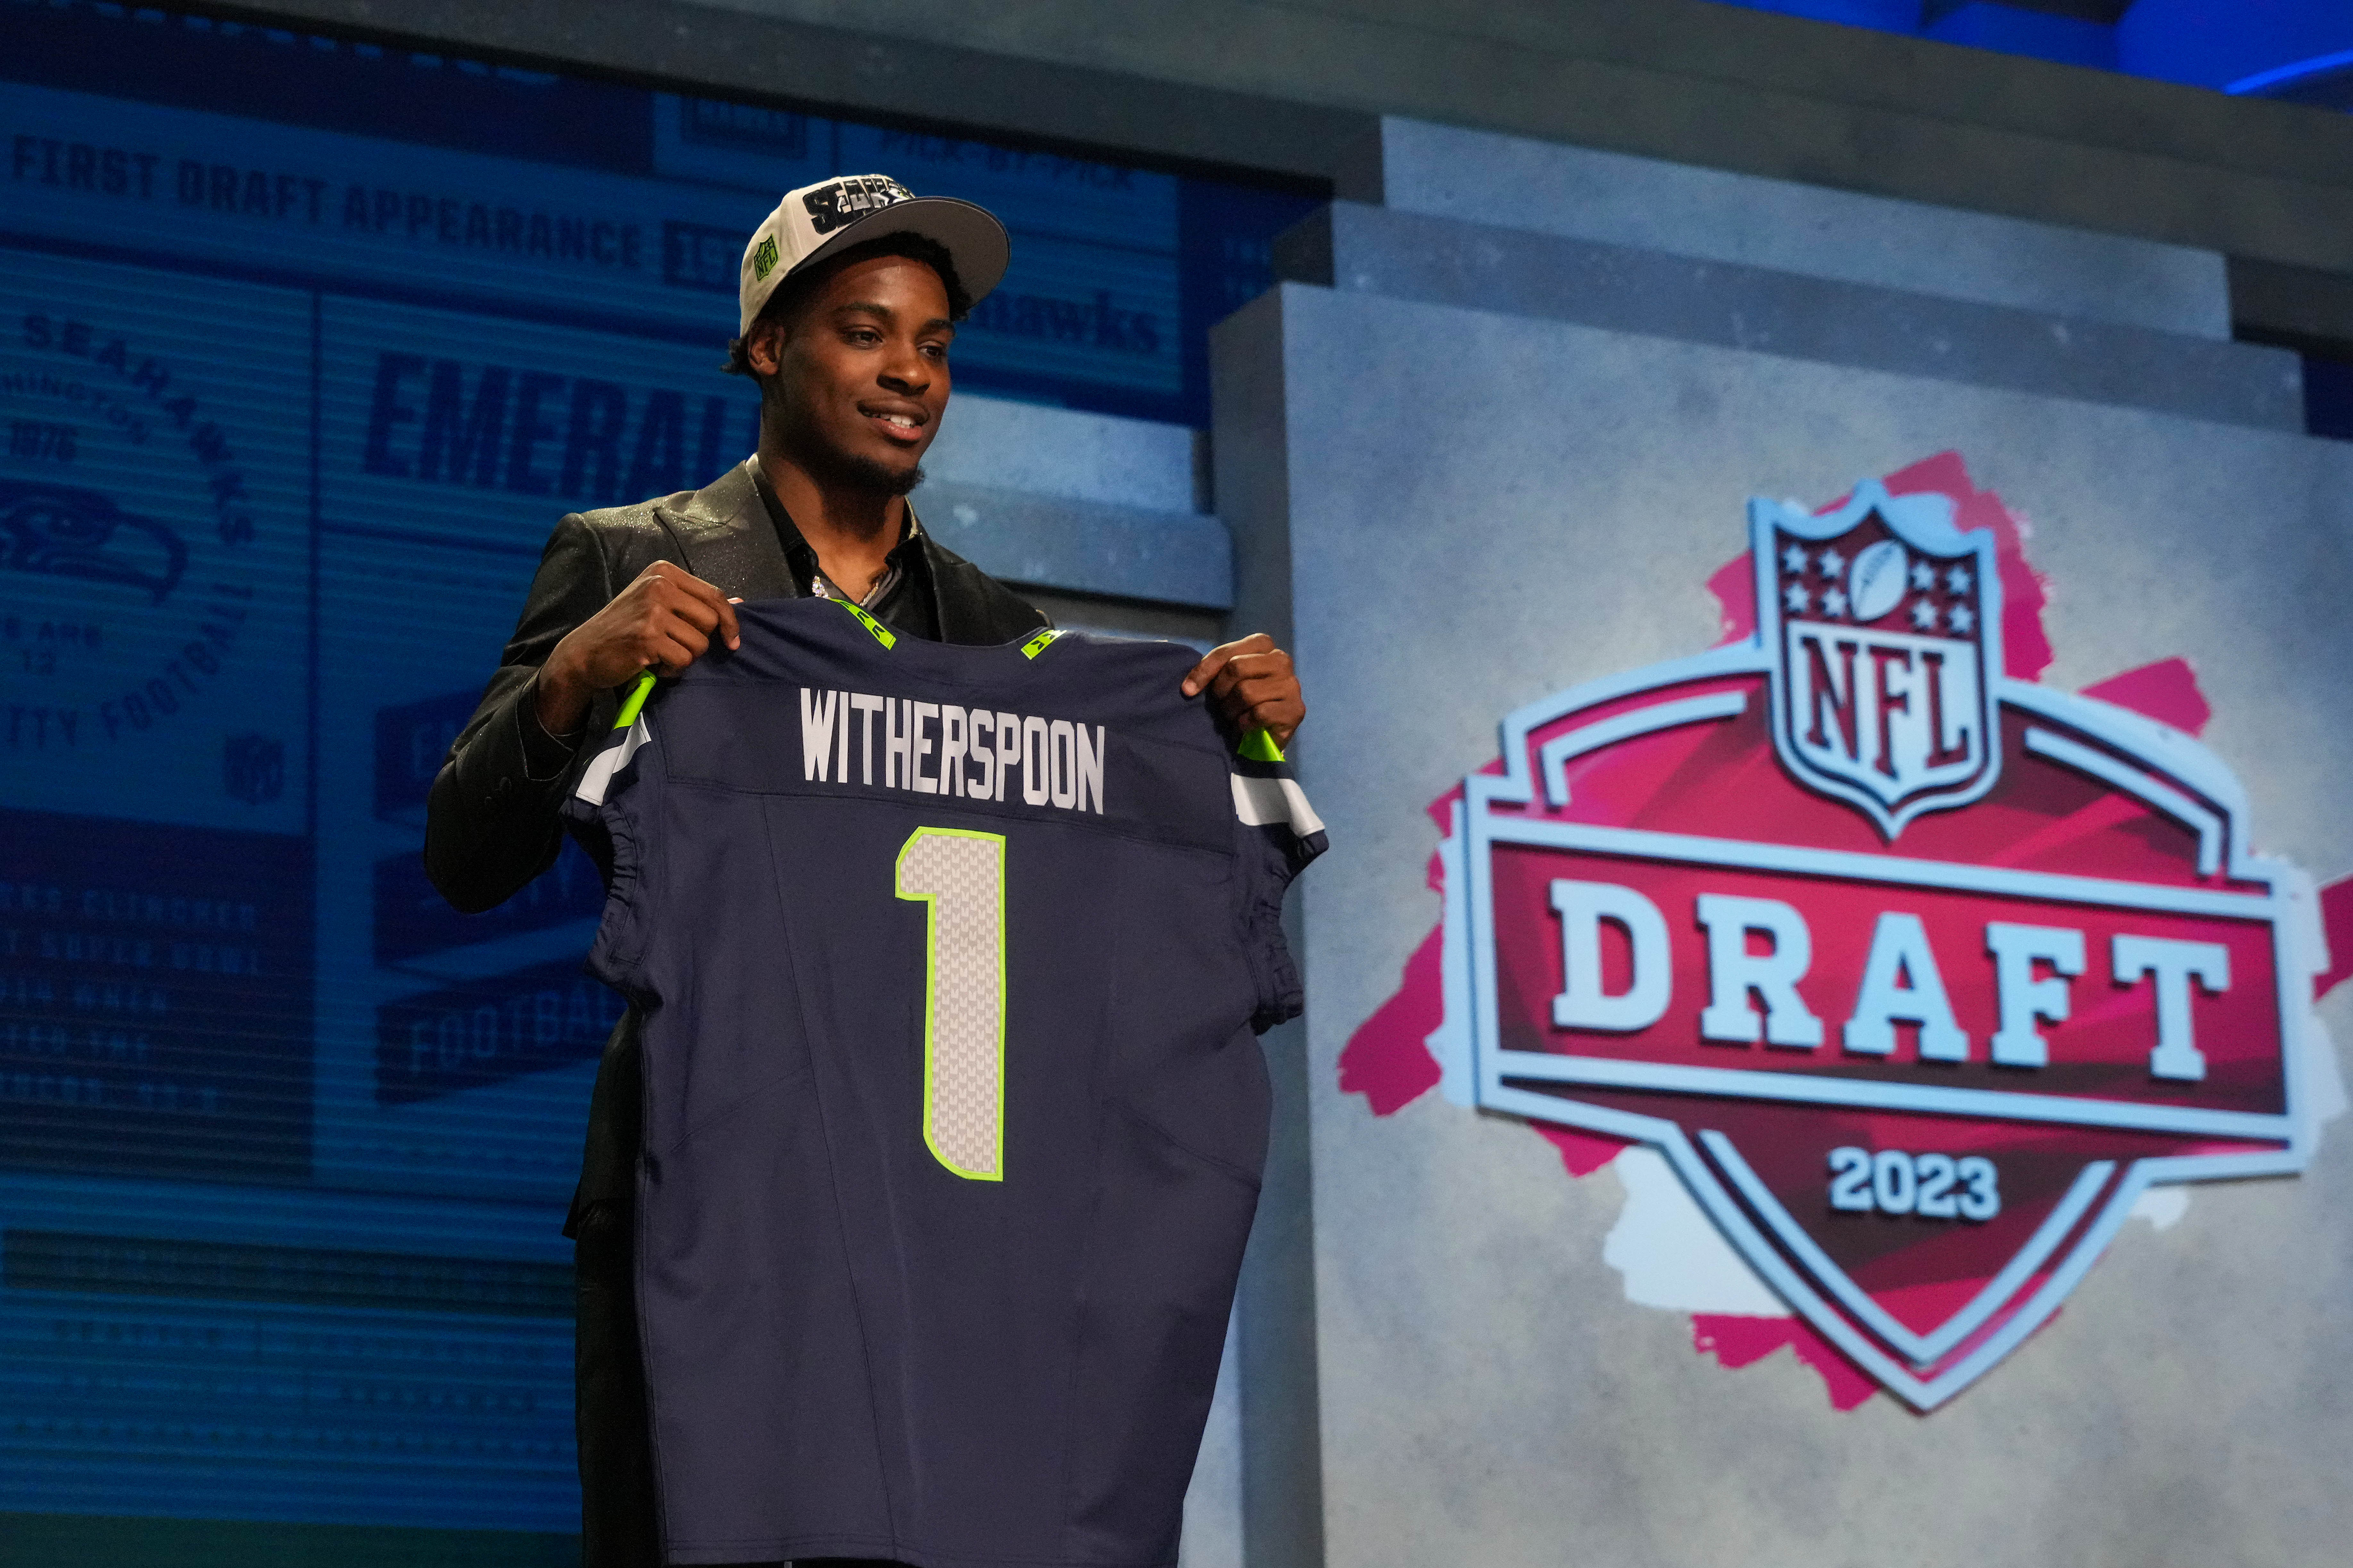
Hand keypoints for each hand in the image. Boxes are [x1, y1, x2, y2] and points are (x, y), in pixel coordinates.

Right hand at [535, 563, 740, 735]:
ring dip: (685, 658)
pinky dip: (673, 670)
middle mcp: (659, 584)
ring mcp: (652, 609)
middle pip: (711, 620)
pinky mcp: (647, 636)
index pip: (715, 595)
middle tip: (674, 645)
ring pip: (700, 643)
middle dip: (700, 641)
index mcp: (664, 571)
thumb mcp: (659, 603)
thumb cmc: (627, 627)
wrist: (585, 651)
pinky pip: (684, 660)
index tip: (733, 641)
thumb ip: (696, 602)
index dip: (730, 621)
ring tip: (661, 655)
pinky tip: (654, 665)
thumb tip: (740, 603)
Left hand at [1182, 632, 1304, 750]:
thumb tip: (1187, 688)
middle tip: (1220, 705)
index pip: (1228, 653)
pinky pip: (1259, 713)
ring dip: (1232, 710)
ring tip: (1233, 717)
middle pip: (1237, 668)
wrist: (1264, 735)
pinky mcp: (1295, 710)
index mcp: (1263, 645)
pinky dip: (1244, 723)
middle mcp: (1281, 660)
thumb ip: (1213, 672)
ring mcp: (1291, 685)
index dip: (1204, 671)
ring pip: (1247, 692)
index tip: (1187, 690)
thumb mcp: (1225, 680)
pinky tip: (1245, 726)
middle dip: (1220, 691)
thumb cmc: (1242, 702)